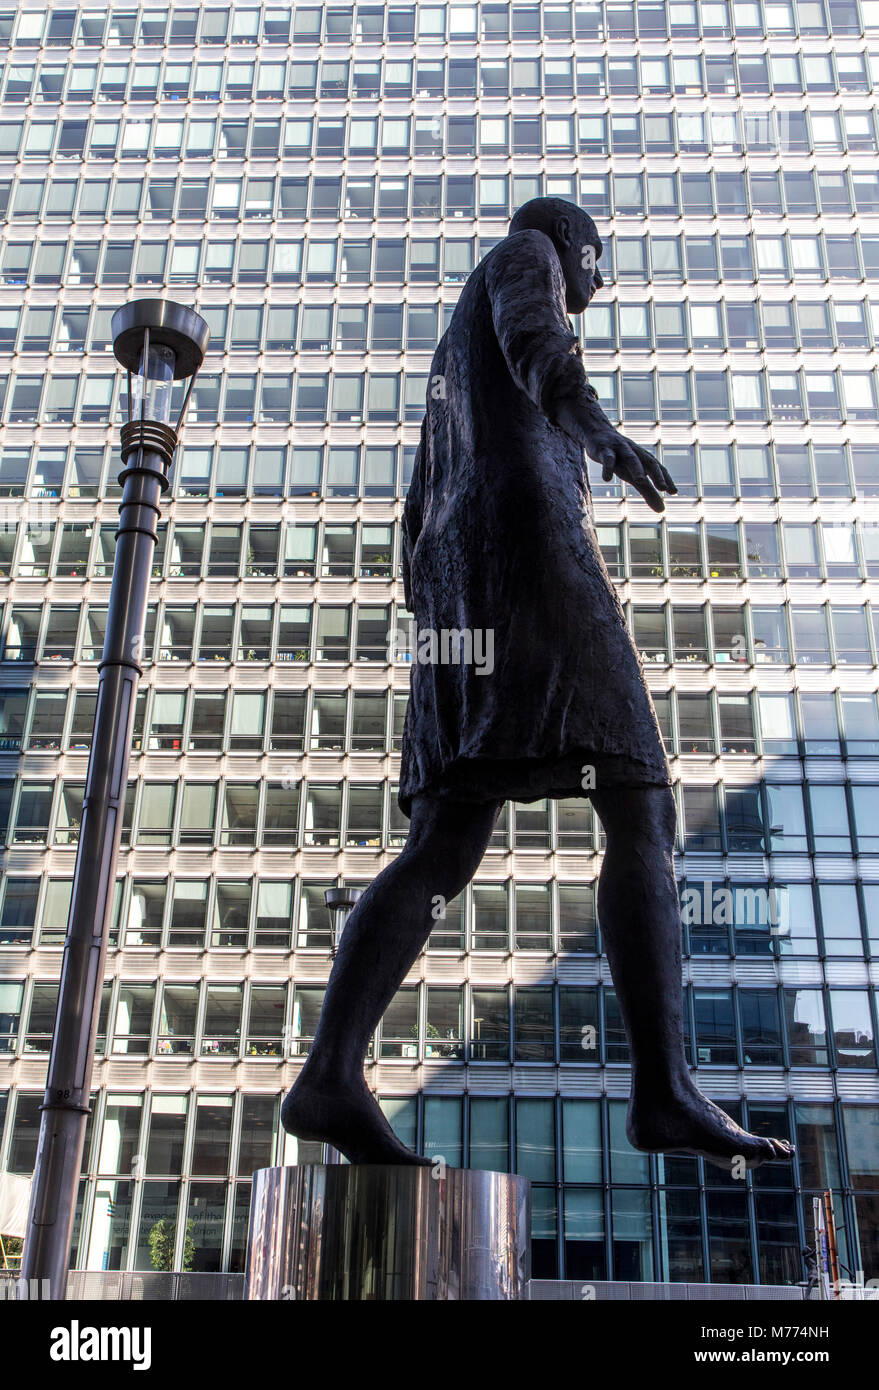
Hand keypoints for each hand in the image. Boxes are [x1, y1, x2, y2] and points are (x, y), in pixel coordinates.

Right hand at [552, 401, 676, 512]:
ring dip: (636, 468)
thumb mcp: (633, 474)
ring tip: (640, 481)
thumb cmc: (620, 457)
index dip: (666, 479)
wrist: (597, 431)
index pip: (658, 468)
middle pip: (649, 463)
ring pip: (630, 458)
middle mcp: (635, 453)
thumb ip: (648, 491)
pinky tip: (607, 479)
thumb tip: (662, 510)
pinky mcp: (603, 449)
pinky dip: (608, 467)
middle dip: (656, 475)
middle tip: (663, 488)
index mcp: (643, 459)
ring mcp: (620, 450)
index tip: (673, 492)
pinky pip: (607, 458)